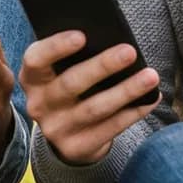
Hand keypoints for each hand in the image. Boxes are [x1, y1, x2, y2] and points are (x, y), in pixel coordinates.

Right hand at [20, 31, 159, 165]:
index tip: (82, 35)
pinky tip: (150, 98)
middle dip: (102, 66)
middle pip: (71, 83)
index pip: (36, 59)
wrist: (65, 133)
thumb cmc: (70, 86)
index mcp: (31, 77)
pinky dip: (133, 112)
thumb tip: (111, 40)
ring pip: (94, 108)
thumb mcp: (61, 71)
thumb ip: (74, 57)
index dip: (57, 47)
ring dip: (125, 91)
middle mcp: (38, 104)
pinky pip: (109, 128)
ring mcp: (55, 129)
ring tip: (150, 76)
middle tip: (129, 51)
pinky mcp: (75, 147)